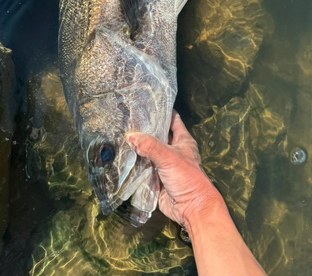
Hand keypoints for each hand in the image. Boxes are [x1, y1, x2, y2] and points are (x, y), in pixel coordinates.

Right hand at [126, 110, 222, 228]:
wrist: (191, 207)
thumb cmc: (187, 177)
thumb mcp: (169, 157)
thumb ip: (150, 146)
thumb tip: (130, 136)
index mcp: (183, 141)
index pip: (173, 120)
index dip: (163, 111)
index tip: (147, 103)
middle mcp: (174, 150)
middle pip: (158, 135)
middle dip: (145, 129)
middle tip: (128, 119)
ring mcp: (164, 164)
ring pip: (149, 151)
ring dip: (138, 147)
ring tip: (120, 134)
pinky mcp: (156, 177)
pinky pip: (143, 167)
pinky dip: (135, 163)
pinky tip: (122, 156)